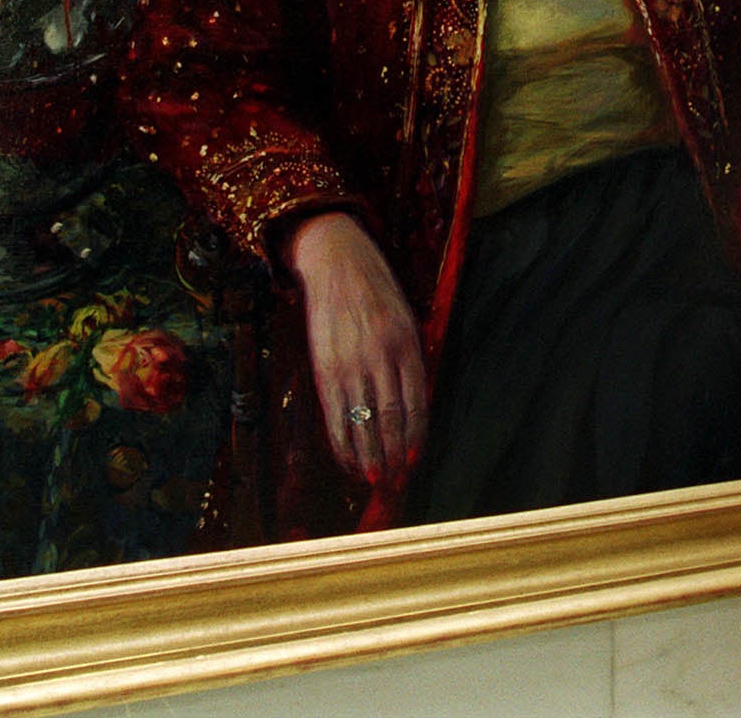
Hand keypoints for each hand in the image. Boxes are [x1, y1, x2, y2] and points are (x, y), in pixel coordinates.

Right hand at [285, 212, 428, 486]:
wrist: (337, 262)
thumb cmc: (377, 290)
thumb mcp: (407, 317)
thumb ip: (411, 359)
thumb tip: (414, 405)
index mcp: (407, 344)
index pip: (416, 402)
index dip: (415, 436)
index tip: (414, 460)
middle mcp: (380, 356)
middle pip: (389, 418)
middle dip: (393, 453)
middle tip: (395, 478)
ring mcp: (350, 363)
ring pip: (361, 422)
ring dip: (368, 455)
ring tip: (373, 478)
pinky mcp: (324, 367)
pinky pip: (334, 414)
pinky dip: (340, 441)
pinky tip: (346, 458)